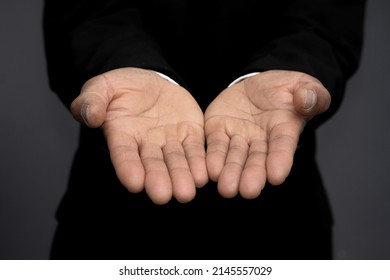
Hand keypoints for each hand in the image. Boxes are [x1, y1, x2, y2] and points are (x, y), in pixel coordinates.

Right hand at [71, 68, 207, 203]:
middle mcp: (147, 144)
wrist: (149, 81)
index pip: (124, 154)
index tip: (134, 182)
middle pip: (153, 164)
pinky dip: (200, 161)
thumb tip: (90, 115)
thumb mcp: (102, 87)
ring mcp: (170, 140)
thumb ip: (93, 100)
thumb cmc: (121, 88)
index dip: (128, 168)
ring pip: (176, 161)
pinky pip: (196, 148)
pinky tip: (204, 174)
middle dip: (158, 179)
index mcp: (122, 135)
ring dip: (182, 176)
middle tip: (163, 196)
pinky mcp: (190, 133)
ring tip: (187, 191)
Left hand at [204, 70, 330, 198]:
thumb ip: (311, 94)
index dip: (280, 160)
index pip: (283, 146)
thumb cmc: (284, 89)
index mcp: (284, 129)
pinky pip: (215, 144)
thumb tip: (307, 100)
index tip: (276, 176)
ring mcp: (239, 137)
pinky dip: (213, 157)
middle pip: (256, 159)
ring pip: (234, 156)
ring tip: (226, 187)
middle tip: (248, 191)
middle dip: (252, 175)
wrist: (257, 86)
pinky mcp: (218, 130)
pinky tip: (210, 170)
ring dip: (230, 172)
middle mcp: (260, 140)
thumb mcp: (302, 85)